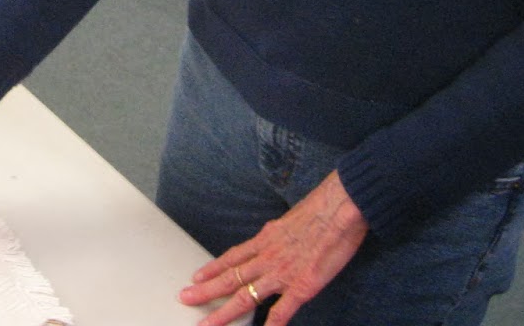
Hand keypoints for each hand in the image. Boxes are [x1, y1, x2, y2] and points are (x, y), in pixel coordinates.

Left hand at [178, 170, 368, 325]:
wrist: (339, 208)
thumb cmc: (320, 210)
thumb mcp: (289, 220)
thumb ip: (278, 235)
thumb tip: (272, 236)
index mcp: (266, 240)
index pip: (232, 257)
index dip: (212, 268)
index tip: (196, 276)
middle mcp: (268, 257)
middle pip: (230, 278)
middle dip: (205, 291)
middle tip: (184, 298)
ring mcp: (282, 273)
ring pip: (245, 296)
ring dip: (223, 312)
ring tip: (206, 323)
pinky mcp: (301, 286)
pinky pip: (281, 311)